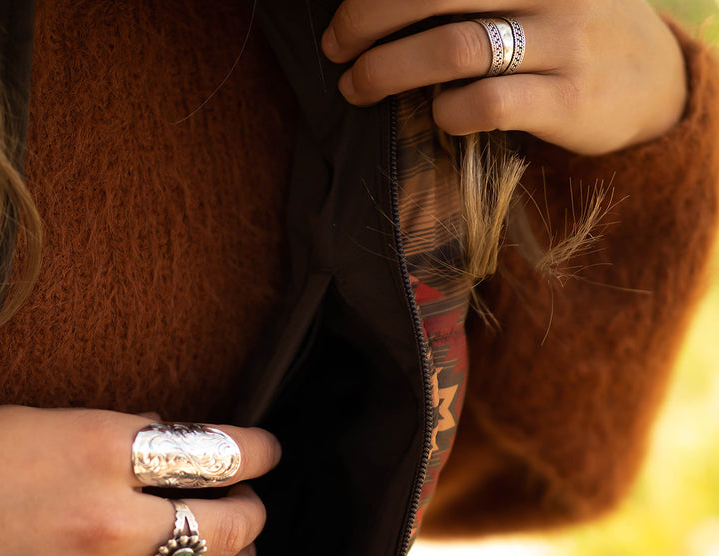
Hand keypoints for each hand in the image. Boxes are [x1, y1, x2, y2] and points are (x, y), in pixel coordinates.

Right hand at [0, 406, 279, 555]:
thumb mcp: (29, 422)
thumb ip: (108, 436)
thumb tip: (167, 441)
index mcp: (99, 449)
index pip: (216, 452)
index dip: (257, 452)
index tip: (267, 453)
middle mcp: (107, 520)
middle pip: (228, 525)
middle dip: (254, 515)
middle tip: (252, 508)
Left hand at [321, 0, 687, 155]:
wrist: (650, 81)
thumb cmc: (564, 30)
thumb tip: (382, 8)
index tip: (343, 12)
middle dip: (367, 20)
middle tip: (336, 47)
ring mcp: (563, 41)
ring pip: (453, 48)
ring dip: (388, 70)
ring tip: (358, 86)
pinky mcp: (568, 100)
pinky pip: (489, 103)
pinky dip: (447, 111)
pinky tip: (436, 115)